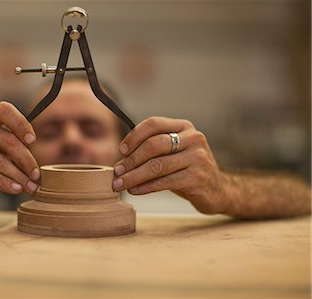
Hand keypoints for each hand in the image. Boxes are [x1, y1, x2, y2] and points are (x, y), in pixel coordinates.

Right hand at [0, 101, 39, 197]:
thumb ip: (12, 147)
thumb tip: (36, 166)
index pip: (5, 110)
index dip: (21, 124)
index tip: (32, 141)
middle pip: (6, 140)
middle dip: (26, 160)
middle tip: (36, 175)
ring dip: (18, 176)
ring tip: (30, 186)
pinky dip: (4, 182)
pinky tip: (15, 188)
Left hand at [112, 116, 228, 213]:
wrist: (218, 190)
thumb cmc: (187, 169)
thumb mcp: (173, 153)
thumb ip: (152, 150)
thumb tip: (120, 160)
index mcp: (184, 127)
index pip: (153, 124)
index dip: (134, 136)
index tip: (121, 151)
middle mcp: (193, 138)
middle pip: (153, 145)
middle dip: (131, 160)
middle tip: (117, 172)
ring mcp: (197, 158)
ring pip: (156, 166)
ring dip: (134, 176)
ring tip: (120, 184)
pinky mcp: (197, 178)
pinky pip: (164, 182)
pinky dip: (145, 187)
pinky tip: (135, 191)